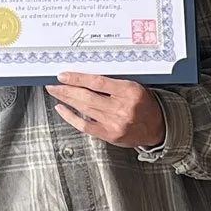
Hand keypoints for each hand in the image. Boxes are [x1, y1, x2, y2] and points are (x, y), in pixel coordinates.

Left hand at [46, 72, 165, 147]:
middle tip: (53, 84)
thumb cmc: (144, 105)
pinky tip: (63, 109)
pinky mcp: (109, 135)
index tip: (64, 75)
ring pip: (84, 109)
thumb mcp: (134, 87)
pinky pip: (84, 125)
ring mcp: (115, 123)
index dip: (77, 78)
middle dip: (66, 90)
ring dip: (66, 100)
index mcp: (129, 92)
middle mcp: (122, 108)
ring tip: (56, 93)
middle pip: (87, 96)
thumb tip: (83, 79)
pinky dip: (70, 117)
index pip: (97, 82)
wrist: (157, 127)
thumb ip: (112, 84)